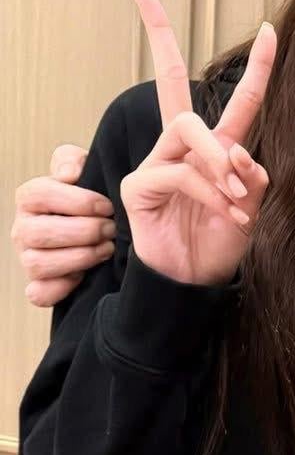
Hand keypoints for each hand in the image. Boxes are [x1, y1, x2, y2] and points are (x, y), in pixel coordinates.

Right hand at [12, 146, 114, 305]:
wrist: (103, 229)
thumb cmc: (92, 199)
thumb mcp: (86, 170)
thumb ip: (73, 161)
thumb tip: (68, 175)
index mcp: (31, 198)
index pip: (38, 195)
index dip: (75, 201)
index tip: (107, 206)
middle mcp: (23, 228)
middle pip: (37, 232)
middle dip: (81, 232)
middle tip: (110, 229)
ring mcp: (28, 258)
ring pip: (37, 263)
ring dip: (77, 258)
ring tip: (105, 249)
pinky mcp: (39, 285)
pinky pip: (38, 294)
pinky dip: (60, 288)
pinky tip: (83, 276)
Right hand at [120, 0, 273, 285]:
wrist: (195, 284)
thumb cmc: (221, 244)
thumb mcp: (254, 210)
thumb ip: (254, 177)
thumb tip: (239, 153)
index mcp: (216, 150)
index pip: (234, 99)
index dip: (254, 65)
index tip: (270, 29)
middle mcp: (182, 148)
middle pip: (170, 82)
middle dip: (161, 37)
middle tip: (152, 2)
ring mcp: (157, 163)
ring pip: (188, 128)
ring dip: (220, 161)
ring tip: (239, 199)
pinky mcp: (139, 185)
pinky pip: (179, 172)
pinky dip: (211, 192)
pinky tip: (229, 215)